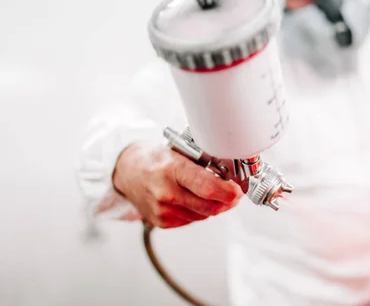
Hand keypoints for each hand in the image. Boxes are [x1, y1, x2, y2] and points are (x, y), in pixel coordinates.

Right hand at [113, 142, 242, 227]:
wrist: (127, 171)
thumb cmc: (154, 159)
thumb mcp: (178, 151)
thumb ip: (202, 164)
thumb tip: (229, 174)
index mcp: (172, 170)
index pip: (207, 187)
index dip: (228, 192)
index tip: (238, 191)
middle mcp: (166, 193)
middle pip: (209, 206)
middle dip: (227, 201)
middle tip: (234, 194)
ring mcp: (163, 210)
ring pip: (203, 215)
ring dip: (214, 206)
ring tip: (216, 194)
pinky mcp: (162, 222)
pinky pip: (192, 220)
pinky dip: (199, 211)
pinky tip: (195, 199)